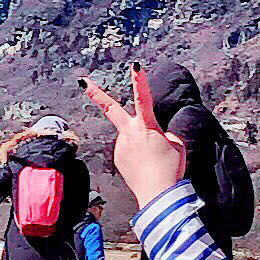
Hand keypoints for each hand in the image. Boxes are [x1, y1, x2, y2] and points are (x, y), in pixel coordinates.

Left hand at [83, 68, 185, 209]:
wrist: (158, 194)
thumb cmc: (170, 169)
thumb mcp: (175, 144)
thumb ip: (162, 134)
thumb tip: (152, 136)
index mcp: (146, 126)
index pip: (143, 98)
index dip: (139, 81)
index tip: (135, 66)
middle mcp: (129, 133)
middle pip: (110, 109)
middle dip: (96, 94)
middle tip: (83, 82)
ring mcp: (121, 146)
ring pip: (129, 137)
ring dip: (140, 143)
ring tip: (152, 161)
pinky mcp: (118, 158)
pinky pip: (128, 150)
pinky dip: (137, 155)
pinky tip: (145, 166)